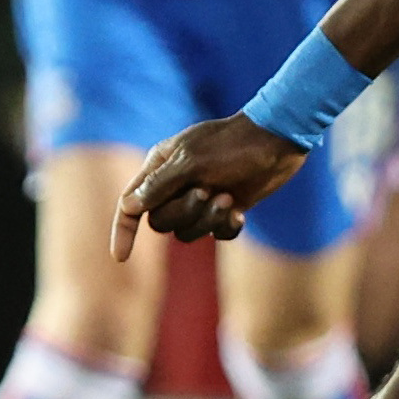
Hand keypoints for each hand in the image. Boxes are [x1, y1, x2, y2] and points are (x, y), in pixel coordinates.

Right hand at [114, 114, 306, 255]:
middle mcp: (176, 184)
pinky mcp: (225, 207)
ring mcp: (201, 197)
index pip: (130, 205)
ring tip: (228, 199)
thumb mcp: (191, 162)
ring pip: (187, 231)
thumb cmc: (232, 145)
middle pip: (160, 222)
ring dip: (207, 220)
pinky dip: (226, 227)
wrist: (277, 140)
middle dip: (184, 213)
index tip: (120, 258)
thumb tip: (128, 206)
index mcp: (160, 168)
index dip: (123, 231)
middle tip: (207, 192)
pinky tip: (240, 212)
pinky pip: (215, 233)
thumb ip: (159, 185)